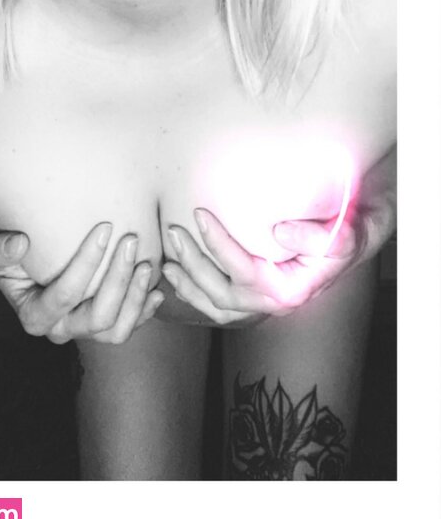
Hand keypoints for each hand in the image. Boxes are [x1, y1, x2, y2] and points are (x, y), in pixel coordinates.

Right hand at [0, 218, 163, 344]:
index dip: (87, 263)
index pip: (65, 295)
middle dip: (118, 280)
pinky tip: (158, 291)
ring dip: (135, 299)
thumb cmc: (10, 243)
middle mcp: (61, 328)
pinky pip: (128, 326)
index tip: (105, 227)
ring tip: (147, 265)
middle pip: (98, 318)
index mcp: (34, 315)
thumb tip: (19, 243)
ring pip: (116, 330)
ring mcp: (84, 328)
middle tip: (131, 242)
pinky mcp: (103, 322)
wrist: (23, 246)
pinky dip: (144, 311)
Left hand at [162, 146, 395, 324]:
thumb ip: (317, 234)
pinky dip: (194, 293)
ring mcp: (261, 303)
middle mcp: (273, 303)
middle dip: (193, 264)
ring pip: (215, 306)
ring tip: (166, 259)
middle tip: (173, 231)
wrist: (352, 236)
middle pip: (222, 294)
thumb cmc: (344, 232)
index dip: (218, 244)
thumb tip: (279, 232)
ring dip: (188, 284)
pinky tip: (176, 275)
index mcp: (290, 290)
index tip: (200, 213)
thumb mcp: (342, 232)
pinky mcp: (253, 295)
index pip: (245, 272)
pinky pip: (218, 304)